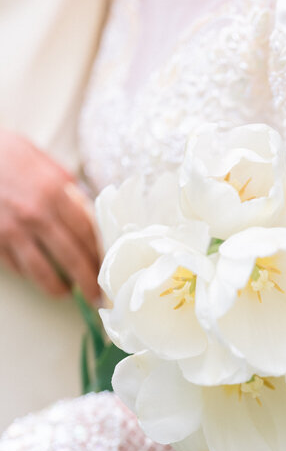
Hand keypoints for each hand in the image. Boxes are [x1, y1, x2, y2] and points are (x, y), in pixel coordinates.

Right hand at [0, 129, 100, 300]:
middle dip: (88, 282)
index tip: (110, 268)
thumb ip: (69, 189)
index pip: (88, 234)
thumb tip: (90, 212)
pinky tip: (38, 276)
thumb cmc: (7, 153)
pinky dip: (29, 275)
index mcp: (55, 192)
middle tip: (98, 296)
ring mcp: (12, 230)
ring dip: (58, 288)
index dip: (101, 255)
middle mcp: (36, 214)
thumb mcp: (45, 163)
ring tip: (67, 293)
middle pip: (71, 258)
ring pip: (42, 272)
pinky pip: (16, 267)